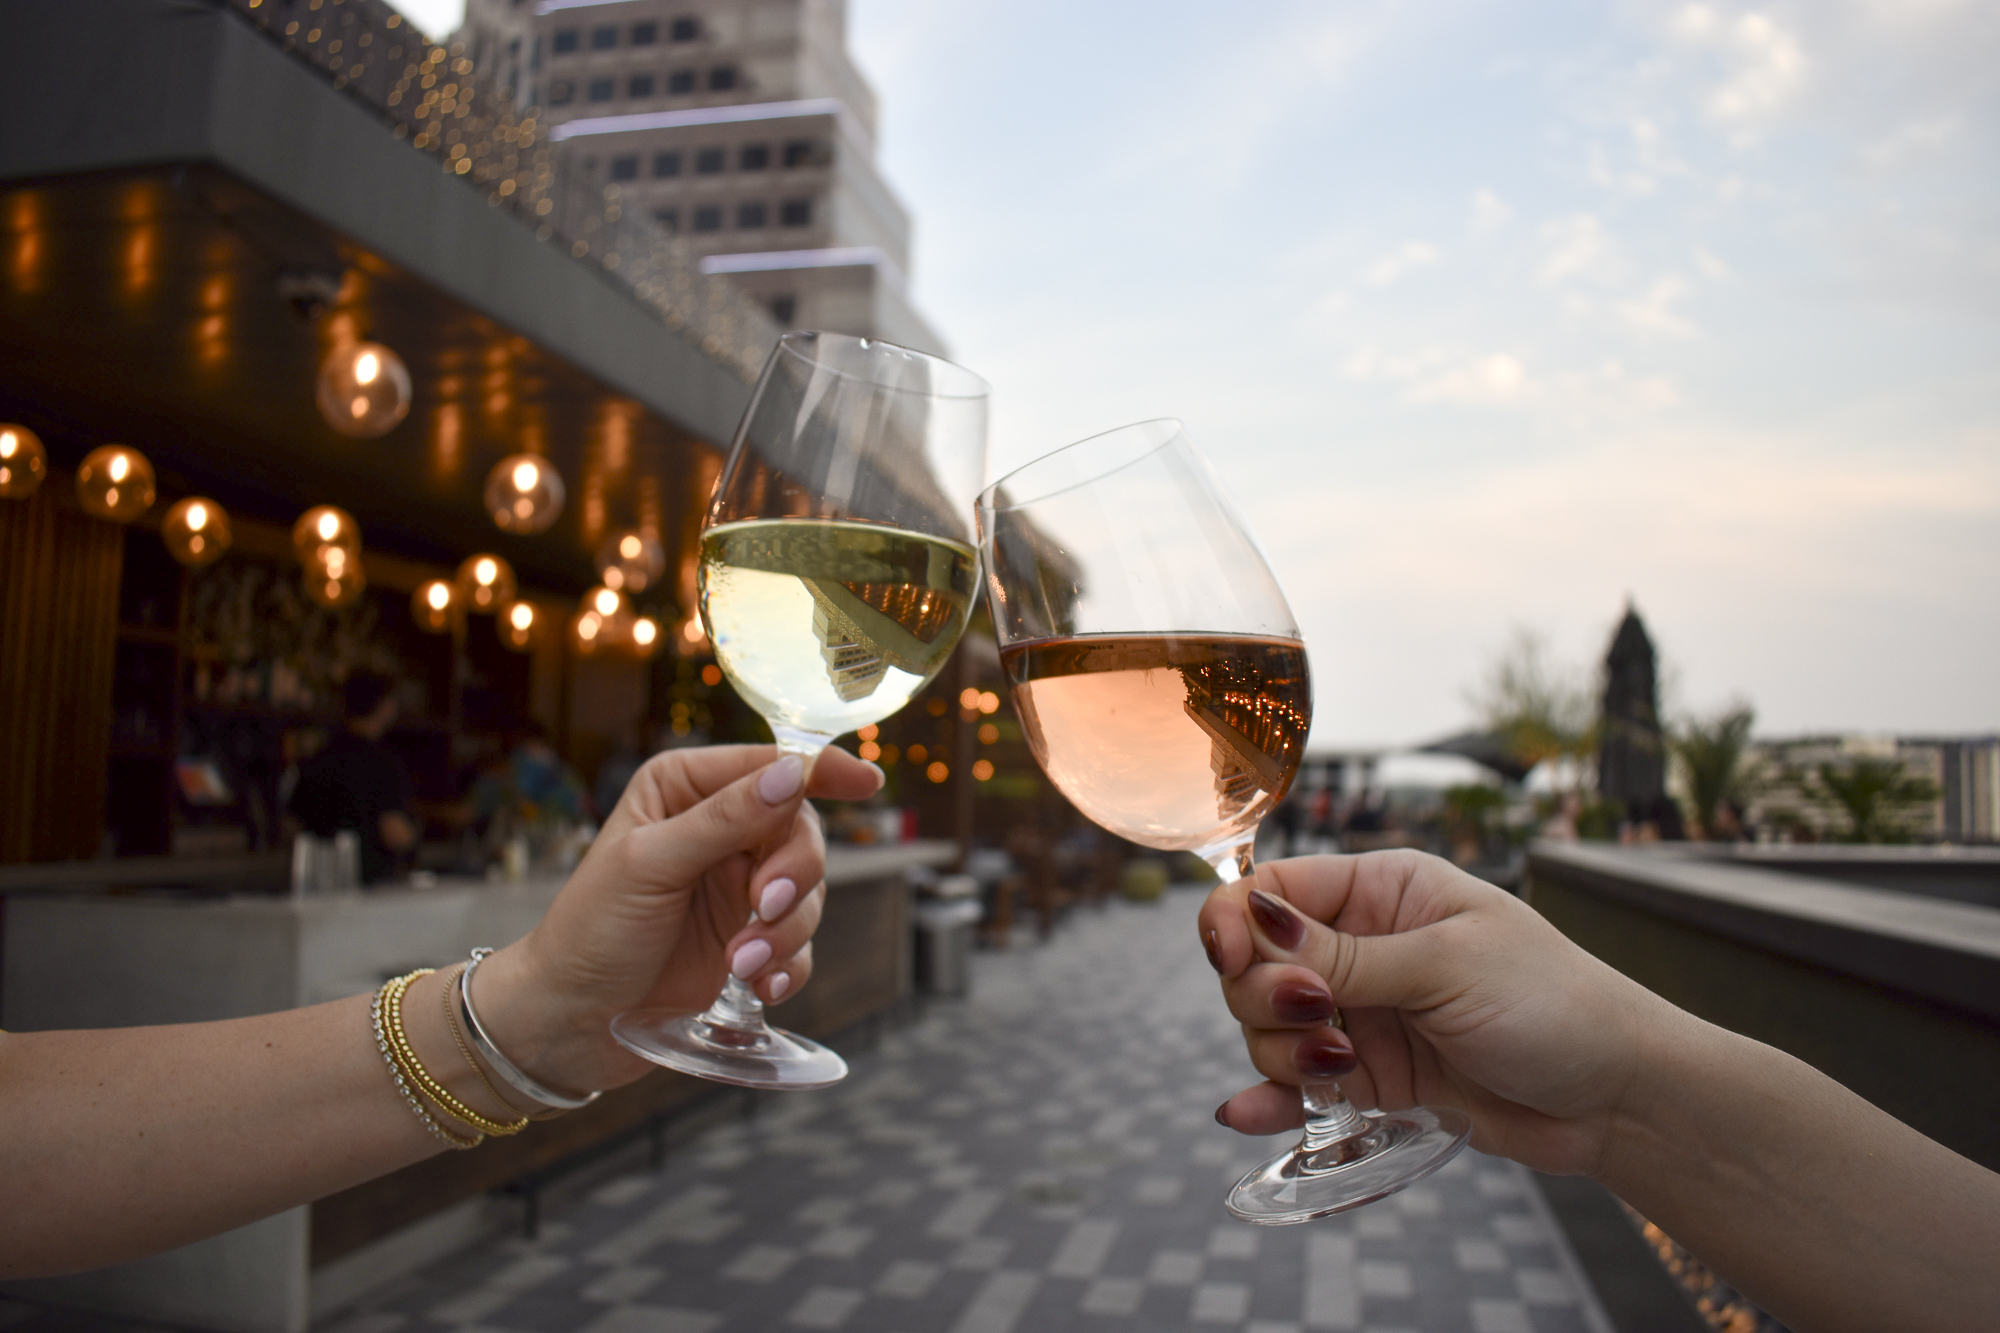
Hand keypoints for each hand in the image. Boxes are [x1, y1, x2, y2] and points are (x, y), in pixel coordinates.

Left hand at [477, 745, 883, 1094]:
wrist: (568, 1023)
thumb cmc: (590, 932)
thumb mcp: (651, 865)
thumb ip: (724, 819)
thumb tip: (791, 774)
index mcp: (685, 788)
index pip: (768, 766)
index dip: (820, 770)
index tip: (866, 782)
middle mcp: (718, 829)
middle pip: (800, 832)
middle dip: (793, 877)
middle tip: (762, 910)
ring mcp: (736, 887)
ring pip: (807, 892)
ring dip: (784, 931)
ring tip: (741, 965)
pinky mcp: (748, 940)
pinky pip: (799, 944)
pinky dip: (789, 965)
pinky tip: (763, 986)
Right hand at [1197, 850, 1688, 1176]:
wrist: (1617, 1100)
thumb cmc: (1555, 1004)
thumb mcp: (1447, 967)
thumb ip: (1346, 957)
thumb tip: (1254, 921)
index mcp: (1385, 891)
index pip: (1275, 888)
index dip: (1238, 921)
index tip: (1230, 959)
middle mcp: (1365, 946)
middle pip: (1260, 964)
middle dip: (1268, 998)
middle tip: (1320, 1021)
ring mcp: (1366, 1015)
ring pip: (1272, 1028)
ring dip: (1283, 1054)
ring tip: (1340, 1073)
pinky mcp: (1373, 1078)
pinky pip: (1300, 1085)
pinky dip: (1272, 1099)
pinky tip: (1247, 1114)